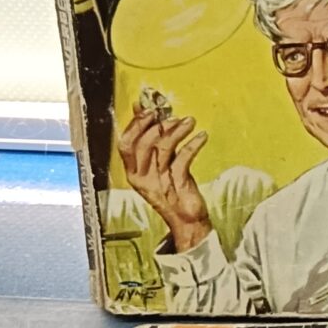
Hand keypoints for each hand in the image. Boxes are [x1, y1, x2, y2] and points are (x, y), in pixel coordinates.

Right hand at [118, 101, 212, 250]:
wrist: (186, 218)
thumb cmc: (172, 187)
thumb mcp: (158, 164)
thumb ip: (150, 139)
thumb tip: (141, 108)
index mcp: (133, 172)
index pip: (125, 145)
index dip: (135, 125)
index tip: (149, 110)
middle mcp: (141, 178)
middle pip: (142, 145)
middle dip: (157, 126)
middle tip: (173, 117)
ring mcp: (159, 182)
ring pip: (163, 149)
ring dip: (177, 131)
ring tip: (190, 122)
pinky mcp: (177, 185)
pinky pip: (183, 159)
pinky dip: (193, 144)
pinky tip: (202, 136)